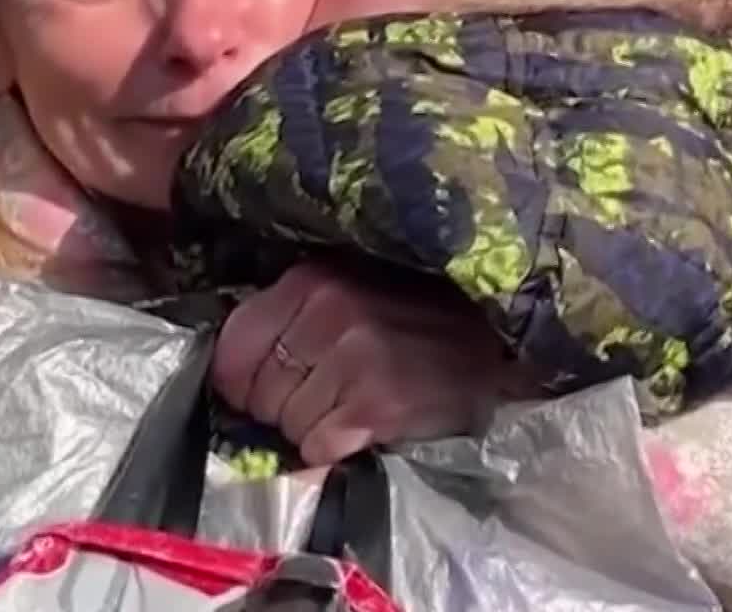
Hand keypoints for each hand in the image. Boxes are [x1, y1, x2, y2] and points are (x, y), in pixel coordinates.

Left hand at [212, 261, 527, 465]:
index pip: (233, 346)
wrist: (498, 348)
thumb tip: (236, 370)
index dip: (242, 380)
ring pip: (286, 425)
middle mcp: (328, 312)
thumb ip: (294, 315)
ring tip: (352, 409)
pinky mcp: (375, 406)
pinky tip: (365, 429)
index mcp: (312, 279)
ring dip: (311, 431)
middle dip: (280, 408)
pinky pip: (317, 449)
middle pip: (258, 392)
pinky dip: (334, 451)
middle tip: (323, 400)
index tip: (265, 389)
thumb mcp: (350, 292)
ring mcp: (353, 359)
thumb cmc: (417, 321)